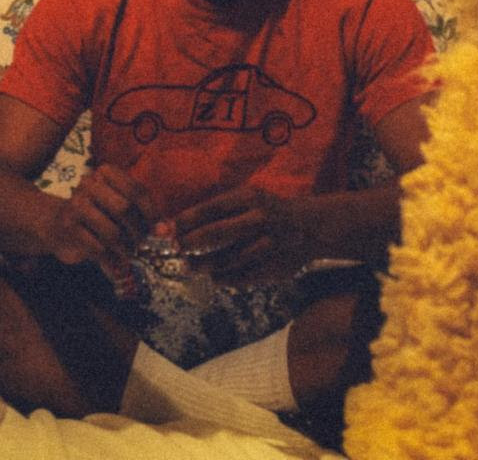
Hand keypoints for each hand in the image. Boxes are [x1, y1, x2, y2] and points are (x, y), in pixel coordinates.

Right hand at [47, 164, 154, 266]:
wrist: (59, 223)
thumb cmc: (98, 214)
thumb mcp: (120, 206)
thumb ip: (143, 214)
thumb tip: (167, 230)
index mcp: (106, 172)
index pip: (136, 190)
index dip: (151, 212)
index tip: (159, 229)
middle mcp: (90, 183)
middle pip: (124, 209)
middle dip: (138, 232)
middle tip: (143, 245)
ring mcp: (76, 203)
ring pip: (111, 231)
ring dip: (125, 249)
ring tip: (130, 256)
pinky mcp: (68, 226)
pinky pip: (97, 247)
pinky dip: (110, 260)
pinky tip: (115, 264)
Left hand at [173, 187, 314, 285]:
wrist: (309, 227)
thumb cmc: (268, 209)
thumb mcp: (248, 197)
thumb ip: (220, 209)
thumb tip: (181, 222)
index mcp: (249, 198)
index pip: (211, 208)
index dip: (187, 220)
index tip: (169, 229)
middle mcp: (258, 219)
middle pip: (217, 233)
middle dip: (191, 242)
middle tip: (177, 248)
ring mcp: (267, 244)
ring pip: (226, 259)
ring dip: (203, 265)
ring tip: (189, 266)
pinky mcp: (272, 268)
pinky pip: (241, 277)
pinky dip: (223, 279)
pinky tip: (213, 277)